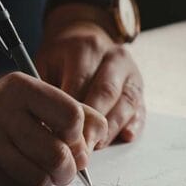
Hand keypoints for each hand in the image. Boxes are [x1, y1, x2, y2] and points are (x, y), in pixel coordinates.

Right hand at [0, 72, 107, 185]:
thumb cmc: (3, 113)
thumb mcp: (35, 99)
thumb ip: (75, 112)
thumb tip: (97, 141)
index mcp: (21, 88)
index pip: (71, 116)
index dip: (79, 136)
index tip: (70, 140)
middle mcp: (1, 111)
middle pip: (58, 154)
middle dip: (68, 169)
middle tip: (64, 169)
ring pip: (39, 178)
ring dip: (47, 182)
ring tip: (41, 172)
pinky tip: (17, 174)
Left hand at [36, 17, 145, 145]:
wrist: (85, 36)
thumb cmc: (61, 58)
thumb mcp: (46, 63)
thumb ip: (47, 91)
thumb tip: (44, 126)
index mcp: (86, 48)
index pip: (80, 83)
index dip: (71, 113)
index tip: (60, 136)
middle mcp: (113, 57)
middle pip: (105, 93)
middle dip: (92, 125)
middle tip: (79, 149)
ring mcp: (131, 72)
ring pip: (126, 103)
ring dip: (111, 129)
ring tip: (95, 148)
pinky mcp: (140, 87)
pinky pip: (140, 108)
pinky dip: (134, 124)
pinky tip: (125, 137)